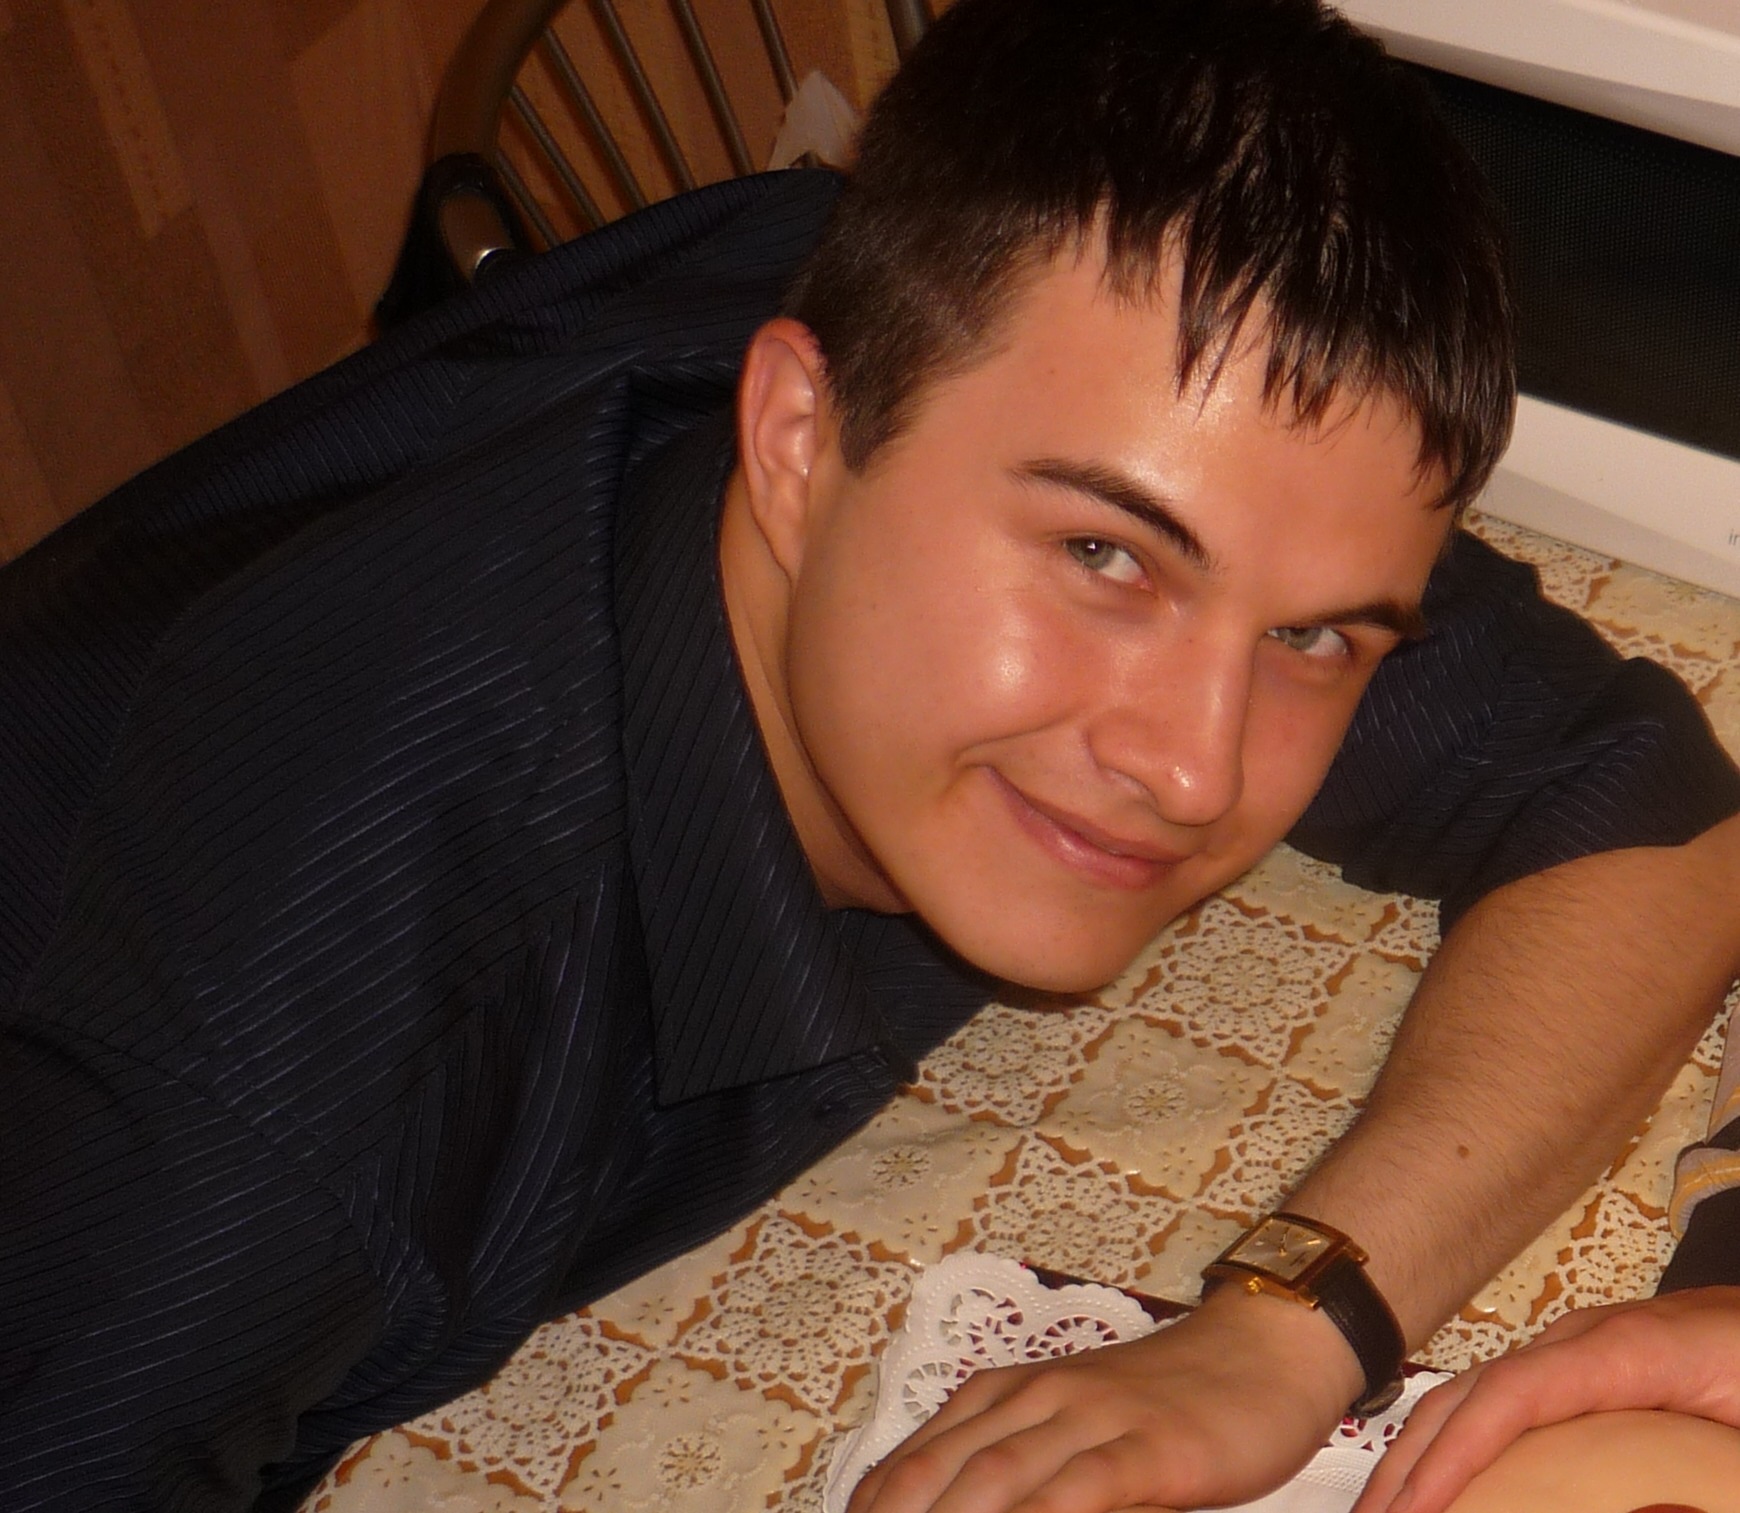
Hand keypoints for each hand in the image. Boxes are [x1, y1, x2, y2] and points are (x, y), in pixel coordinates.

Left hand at [844, 1286, 1360, 1512]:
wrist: (1262, 1350)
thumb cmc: (1164, 1402)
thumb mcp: (1076, 1426)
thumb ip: (1022, 1470)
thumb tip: (958, 1504)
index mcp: (1004, 1394)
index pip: (911, 1464)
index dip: (875, 1508)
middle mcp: (1032, 1398)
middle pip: (937, 1475)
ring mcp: (1087, 1419)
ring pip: (994, 1481)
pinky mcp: (1145, 1449)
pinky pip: (1077, 1492)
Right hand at [1352, 1286, 1739, 1512]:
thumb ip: (1708, 1481)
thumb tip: (1653, 1509)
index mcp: (1626, 1353)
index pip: (1512, 1397)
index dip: (1454, 1455)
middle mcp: (1584, 1342)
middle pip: (1470, 1393)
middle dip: (1408, 1461)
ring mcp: (1579, 1351)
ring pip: (1477, 1395)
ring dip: (1422, 1453)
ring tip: (1388, 1511)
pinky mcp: (1587, 1369)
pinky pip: (1508, 1404)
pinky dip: (1461, 1442)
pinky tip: (1448, 1484)